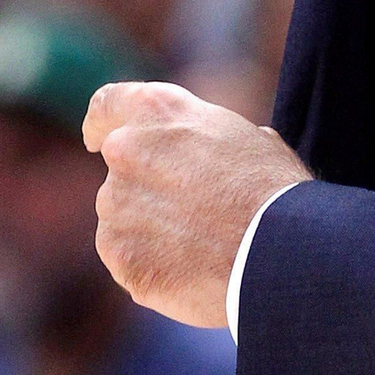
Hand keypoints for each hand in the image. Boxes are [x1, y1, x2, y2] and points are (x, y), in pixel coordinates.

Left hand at [84, 81, 311, 329]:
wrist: (279, 252)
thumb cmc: (272, 189)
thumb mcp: (243, 136)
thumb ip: (202, 137)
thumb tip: (203, 153)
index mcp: (156, 111)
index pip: (106, 105)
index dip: (99, 123)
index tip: (95, 139)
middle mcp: (125, 149)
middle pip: (120, 168)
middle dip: (142, 185)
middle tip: (183, 209)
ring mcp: (116, 204)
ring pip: (120, 215)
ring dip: (146, 226)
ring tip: (198, 245)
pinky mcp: (118, 253)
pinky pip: (125, 256)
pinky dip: (148, 263)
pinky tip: (188, 269)